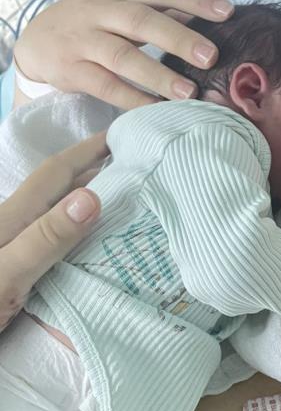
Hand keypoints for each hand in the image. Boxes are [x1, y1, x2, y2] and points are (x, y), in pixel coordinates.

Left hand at [0, 133, 107, 330]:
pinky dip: (80, 232)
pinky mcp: (13, 272)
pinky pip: (54, 240)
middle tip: (137, 169)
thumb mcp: (6, 275)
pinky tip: (93, 245)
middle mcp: (13, 227)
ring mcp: (12, 249)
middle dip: (94, 172)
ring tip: (125, 201)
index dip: (88, 150)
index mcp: (12, 218)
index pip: (55, 173)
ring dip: (89, 201)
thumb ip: (45, 238)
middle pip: (57, 189)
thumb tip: (92, 194)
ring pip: (56, 214)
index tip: (122, 135)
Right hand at [14, 0, 233, 110]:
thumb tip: (210, 22)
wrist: (35, 42)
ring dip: (158, 74)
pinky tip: (156, 109)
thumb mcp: (121, 8)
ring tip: (188, 92)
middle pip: (142, 20)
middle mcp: (100, 10)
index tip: (227, 12)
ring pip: (123, 56)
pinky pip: (105, 85)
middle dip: (179, 38)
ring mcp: (83, 39)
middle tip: (211, 56)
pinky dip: (132, 99)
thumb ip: (161, 13)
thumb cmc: (93, 24)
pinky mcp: (71, 69)